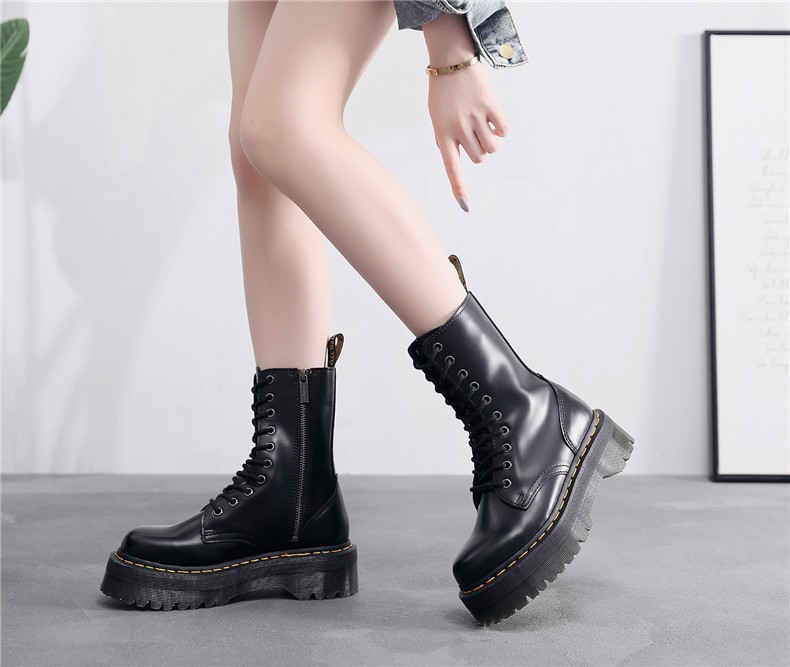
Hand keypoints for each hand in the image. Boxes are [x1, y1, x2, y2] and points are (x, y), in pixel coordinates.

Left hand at [428, 62, 509, 211]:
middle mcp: (459, 129)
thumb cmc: (443, 92)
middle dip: (480, 150)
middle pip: (480, 158)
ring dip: (492, 140)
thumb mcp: (436, 117)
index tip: (465, 207)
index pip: (451, 168)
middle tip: (474, 133)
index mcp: (443, 134)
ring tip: (484, 125)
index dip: (458, 188)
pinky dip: (502, 128)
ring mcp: (475, 117)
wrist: (451, 60)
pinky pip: (504, 130)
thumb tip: (455, 158)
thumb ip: (445, 138)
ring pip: (492, 147)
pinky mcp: (490, 106)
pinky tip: (493, 118)